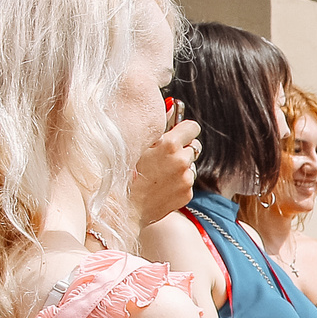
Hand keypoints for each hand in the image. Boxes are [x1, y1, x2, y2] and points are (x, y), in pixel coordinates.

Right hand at [127, 110, 200, 225]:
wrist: (122, 207)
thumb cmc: (122, 172)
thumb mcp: (135, 144)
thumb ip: (155, 128)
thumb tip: (169, 109)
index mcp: (169, 144)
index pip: (192, 127)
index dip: (184, 129)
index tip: (178, 131)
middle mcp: (182, 161)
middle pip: (194, 146)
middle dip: (183, 147)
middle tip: (166, 153)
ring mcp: (186, 179)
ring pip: (190, 165)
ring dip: (179, 165)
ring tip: (158, 172)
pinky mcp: (187, 194)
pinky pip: (186, 182)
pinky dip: (177, 181)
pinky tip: (159, 185)